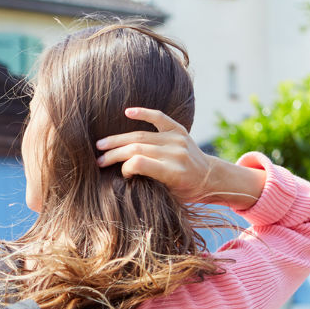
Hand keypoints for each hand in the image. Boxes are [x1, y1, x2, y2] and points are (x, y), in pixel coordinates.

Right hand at [96, 107, 265, 207]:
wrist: (210, 178)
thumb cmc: (186, 192)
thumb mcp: (168, 197)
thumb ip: (150, 183)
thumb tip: (124, 173)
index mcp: (174, 172)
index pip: (140, 163)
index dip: (125, 167)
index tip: (121, 174)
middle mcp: (176, 153)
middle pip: (137, 148)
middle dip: (115, 154)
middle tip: (98, 160)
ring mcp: (177, 139)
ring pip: (141, 135)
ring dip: (119, 140)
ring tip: (102, 145)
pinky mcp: (179, 130)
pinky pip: (159, 117)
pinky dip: (143, 113)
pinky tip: (127, 112)